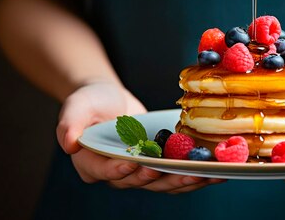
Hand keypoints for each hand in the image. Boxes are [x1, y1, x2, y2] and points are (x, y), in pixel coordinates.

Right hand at [56, 82, 224, 193]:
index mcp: (92, 164)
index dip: (120, 171)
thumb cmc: (91, 101)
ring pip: (163, 184)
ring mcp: (140, 173)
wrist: (111, 101)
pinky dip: (196, 174)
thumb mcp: (77, 105)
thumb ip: (69, 122)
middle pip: (140, 182)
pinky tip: (217, 170)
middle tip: (184, 171)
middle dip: (164, 178)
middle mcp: (117, 175)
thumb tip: (67, 143)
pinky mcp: (159, 167)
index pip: (105, 171)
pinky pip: (176, 175)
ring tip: (206, 173)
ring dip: (185, 180)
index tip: (137, 164)